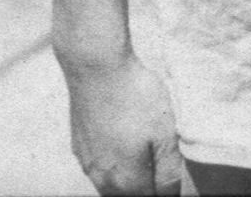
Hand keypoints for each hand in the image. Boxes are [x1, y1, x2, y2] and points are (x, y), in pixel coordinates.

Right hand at [60, 50, 182, 195]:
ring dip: (127, 177)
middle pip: (129, 195)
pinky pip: (98, 164)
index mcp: (127, 181)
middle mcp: (103, 178)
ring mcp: (88, 162)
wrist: (96, 66)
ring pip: (111, 183)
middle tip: (159, 166)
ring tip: (142, 152)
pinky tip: (120, 140)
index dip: (164, 191)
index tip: (170, 176)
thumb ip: (169, 170)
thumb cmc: (133, 95)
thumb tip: (170, 193)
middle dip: (145, 186)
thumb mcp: (165, 132)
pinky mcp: (79, 144)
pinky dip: (111, 161)